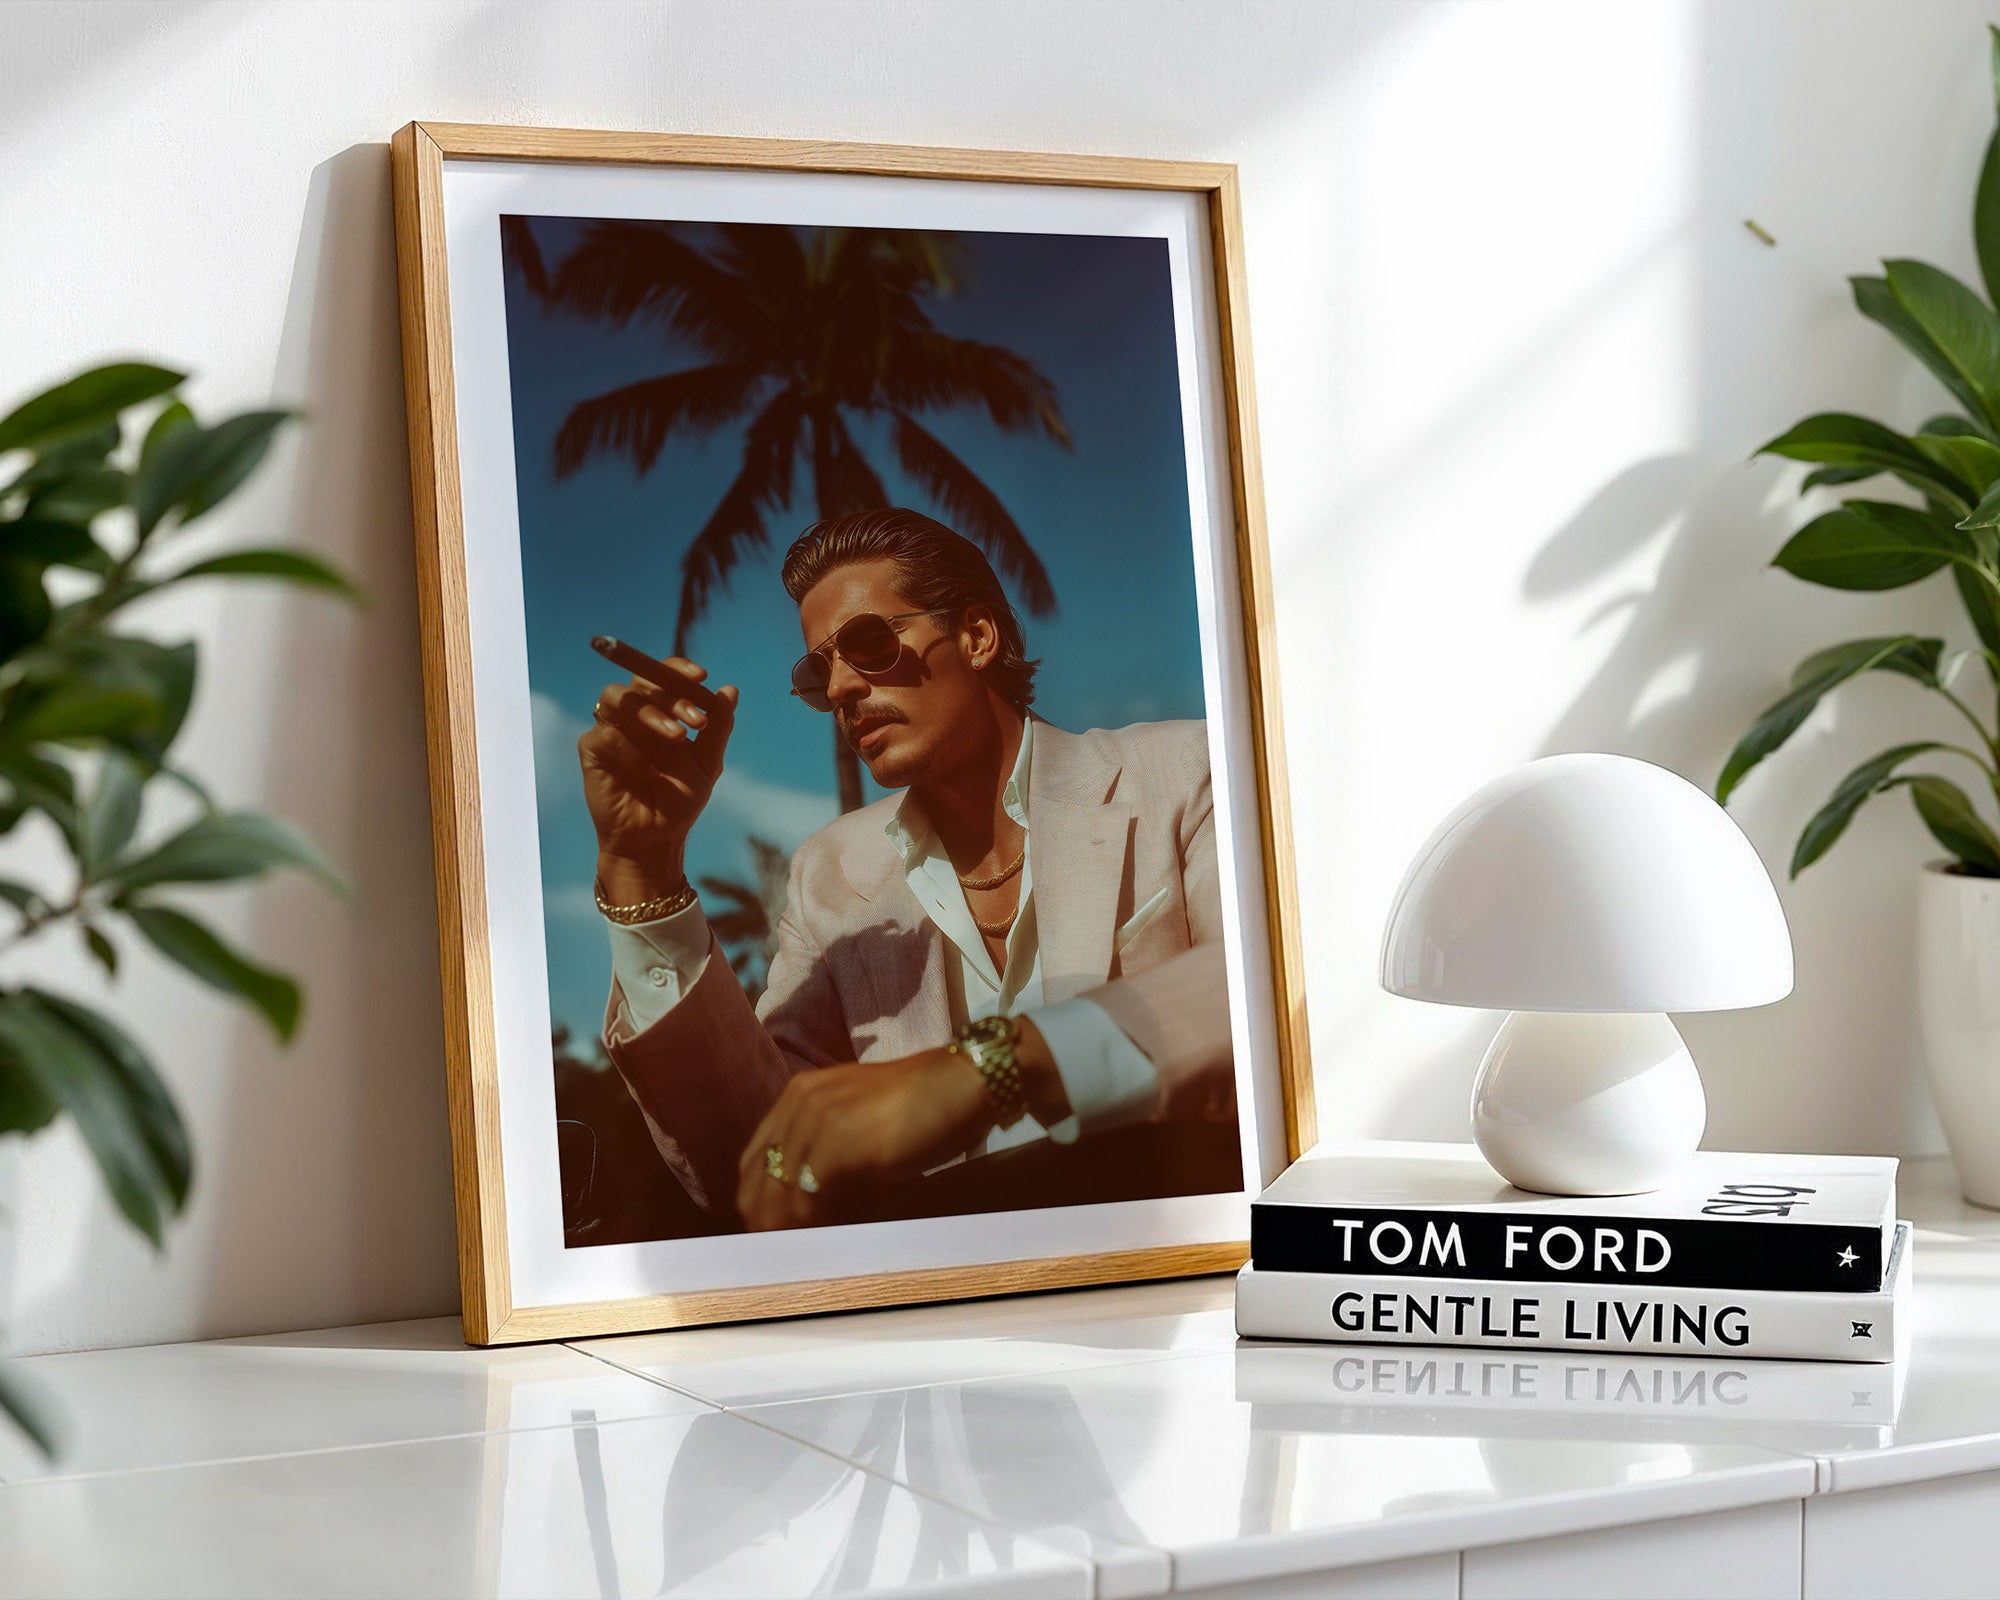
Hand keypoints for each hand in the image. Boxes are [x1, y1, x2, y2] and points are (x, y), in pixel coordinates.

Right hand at [577, 657, 736, 901]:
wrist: (656, 840)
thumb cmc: (680, 802)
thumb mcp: (707, 764)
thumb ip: (718, 728)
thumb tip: (730, 690)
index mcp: (662, 713)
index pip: (665, 676)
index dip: (679, 669)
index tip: (701, 676)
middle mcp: (635, 717)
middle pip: (641, 680)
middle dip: (670, 693)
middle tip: (695, 721)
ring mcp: (612, 731)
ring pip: (617, 696)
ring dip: (649, 711)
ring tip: (676, 737)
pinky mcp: (592, 751)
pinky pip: (604, 734)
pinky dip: (627, 747)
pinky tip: (644, 770)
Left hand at [736, 1048, 994, 1230]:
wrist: (965, 1081)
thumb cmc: (922, 1106)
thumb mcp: (858, 1117)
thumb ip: (825, 1149)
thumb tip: (805, 1210)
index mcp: (798, 1095)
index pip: (752, 1163)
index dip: (761, 1204)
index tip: (779, 1234)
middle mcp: (801, 1105)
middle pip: (761, 1186)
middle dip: (777, 1225)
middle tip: (804, 1249)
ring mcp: (822, 1122)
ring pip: (790, 1201)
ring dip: (810, 1228)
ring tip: (836, 1237)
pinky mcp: (846, 1143)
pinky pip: (822, 1203)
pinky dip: (835, 1223)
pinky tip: (856, 1224)